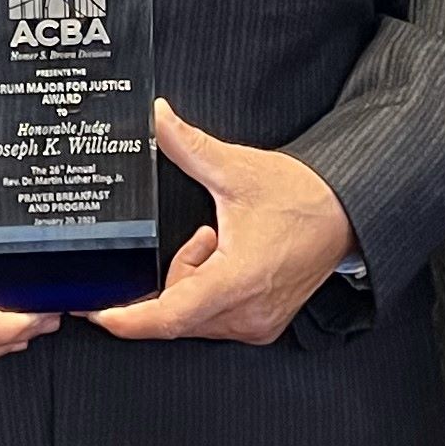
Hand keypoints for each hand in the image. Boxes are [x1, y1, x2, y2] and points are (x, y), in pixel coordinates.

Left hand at [81, 104, 358, 344]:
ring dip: (193, 281)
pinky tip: (231, 261)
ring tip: (222, 242)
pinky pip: (214, 319)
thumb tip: (156, 119)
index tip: (97, 313)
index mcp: (238, 280)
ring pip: (194, 317)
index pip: (170, 316)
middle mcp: (247, 312)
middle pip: (178, 313)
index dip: (128, 320)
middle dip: (174, 275)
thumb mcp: (238, 170)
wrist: (346, 213)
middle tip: (203, 235)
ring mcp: (256, 324)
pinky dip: (209, 292)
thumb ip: (189, 146)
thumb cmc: (302, 197)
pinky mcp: (262, 326)